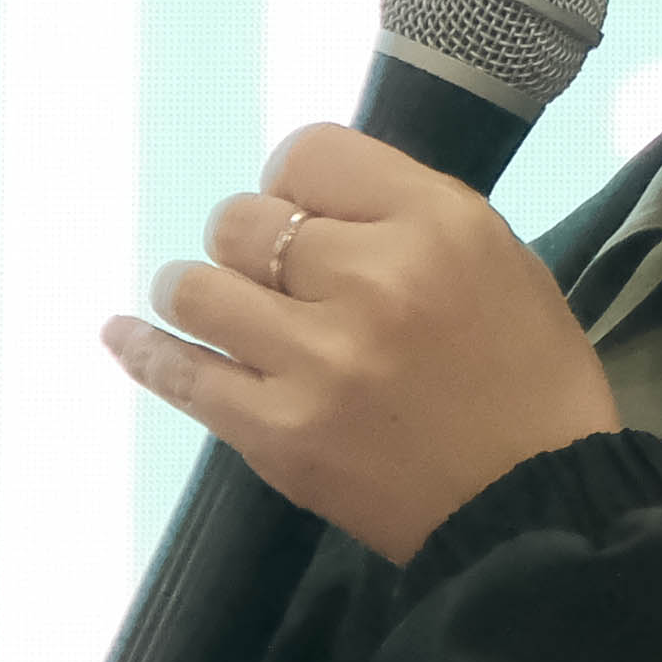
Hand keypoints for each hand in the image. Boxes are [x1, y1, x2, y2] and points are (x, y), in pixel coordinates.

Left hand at [106, 122, 620, 564]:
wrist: (539, 508)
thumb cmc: (528, 378)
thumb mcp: (497, 258)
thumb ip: (402, 215)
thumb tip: (302, 200)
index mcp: (437, 223)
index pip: (309, 152)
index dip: (296, 183)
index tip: (308, 219)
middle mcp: (371, 279)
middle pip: (242, 217)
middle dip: (250, 242)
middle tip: (280, 281)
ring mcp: (318, 362)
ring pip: (195, 288)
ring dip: (199, 292)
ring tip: (220, 309)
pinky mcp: (280, 435)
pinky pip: (180, 377)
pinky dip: (144, 351)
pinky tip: (122, 335)